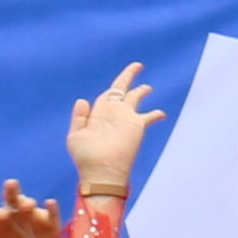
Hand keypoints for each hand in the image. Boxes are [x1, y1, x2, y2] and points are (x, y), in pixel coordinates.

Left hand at [65, 61, 156, 194]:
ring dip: (141, 91)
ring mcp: (126, 119)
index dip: (110, 90)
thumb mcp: (75, 136)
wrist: (101, 172)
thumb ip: (79, 118)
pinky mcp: (137, 126)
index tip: (114, 88)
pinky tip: (161, 114)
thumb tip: (83, 99)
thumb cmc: (86, 158)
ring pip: (136, 98)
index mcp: (98, 114)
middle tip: (138, 65)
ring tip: (148, 87)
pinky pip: (149, 117)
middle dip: (128, 76)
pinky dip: (155, 115)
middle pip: (122, 89)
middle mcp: (113, 113)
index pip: (106, 95)